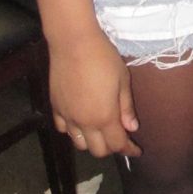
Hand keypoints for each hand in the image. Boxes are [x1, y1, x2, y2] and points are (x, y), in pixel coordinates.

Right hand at [48, 29, 140, 157]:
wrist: (73, 43)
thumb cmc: (103, 58)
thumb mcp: (123, 80)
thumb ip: (126, 107)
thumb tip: (131, 128)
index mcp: (104, 117)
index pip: (117, 145)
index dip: (128, 150)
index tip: (136, 151)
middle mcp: (84, 122)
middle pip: (97, 150)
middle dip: (111, 148)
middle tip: (120, 137)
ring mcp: (67, 116)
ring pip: (79, 143)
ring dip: (91, 142)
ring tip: (100, 131)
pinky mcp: (55, 107)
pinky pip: (63, 129)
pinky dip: (73, 131)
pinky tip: (80, 122)